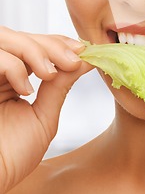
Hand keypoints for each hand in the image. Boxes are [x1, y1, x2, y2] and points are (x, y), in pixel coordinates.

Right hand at [0, 26, 92, 193]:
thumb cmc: (11, 156)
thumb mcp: (43, 116)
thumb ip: (60, 86)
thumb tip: (87, 59)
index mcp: (12, 78)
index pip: (35, 44)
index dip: (58, 42)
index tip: (82, 50)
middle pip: (22, 36)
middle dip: (51, 44)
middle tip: (72, 60)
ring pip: (7, 37)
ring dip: (35, 50)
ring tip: (50, 73)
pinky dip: (14, 67)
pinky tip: (25, 90)